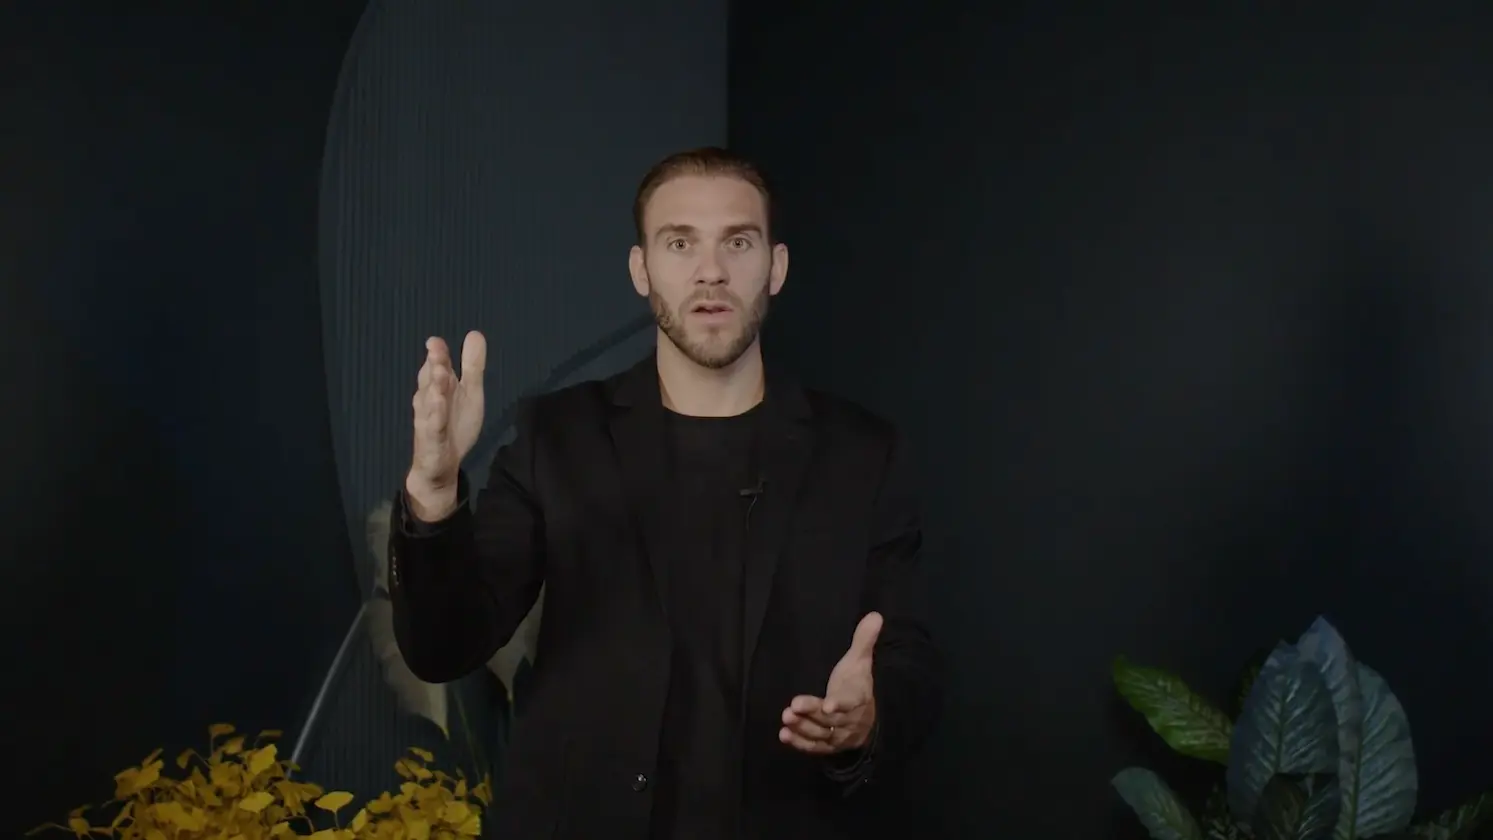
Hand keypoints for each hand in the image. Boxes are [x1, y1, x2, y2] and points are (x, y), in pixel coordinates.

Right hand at [406, 331, 486, 519]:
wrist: (441, 465)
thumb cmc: (454, 424)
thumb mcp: (470, 392)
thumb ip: (472, 365)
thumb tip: (474, 333)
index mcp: (438, 388)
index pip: (437, 367)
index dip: (437, 354)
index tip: (436, 341)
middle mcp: (429, 401)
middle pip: (431, 380)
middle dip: (434, 365)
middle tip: (435, 348)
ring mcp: (428, 420)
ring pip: (430, 402)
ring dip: (434, 387)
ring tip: (439, 372)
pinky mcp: (432, 440)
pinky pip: (433, 427)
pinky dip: (434, 417)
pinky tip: (439, 406)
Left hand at [779, 611, 881, 755]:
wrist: (867, 719)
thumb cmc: (857, 684)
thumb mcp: (860, 662)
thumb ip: (864, 641)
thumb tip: (875, 615)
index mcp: (858, 698)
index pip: (851, 702)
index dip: (840, 704)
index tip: (828, 705)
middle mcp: (849, 720)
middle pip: (830, 719)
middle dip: (811, 713)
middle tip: (793, 706)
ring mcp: (838, 735)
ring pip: (820, 734)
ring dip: (802, 727)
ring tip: (786, 717)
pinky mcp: (827, 746)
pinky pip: (814, 747)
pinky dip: (799, 743)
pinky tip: (784, 735)